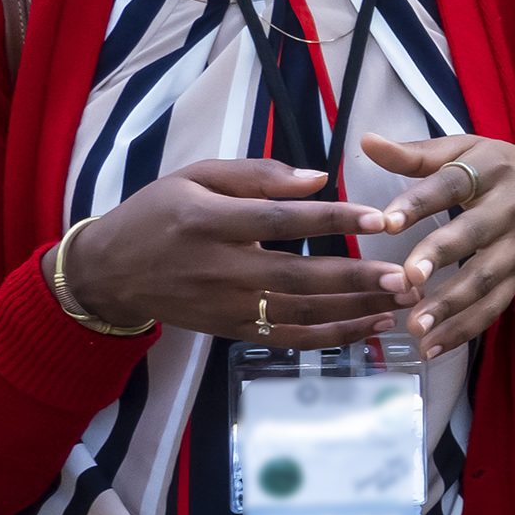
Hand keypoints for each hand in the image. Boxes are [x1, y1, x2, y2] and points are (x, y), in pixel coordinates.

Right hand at [51, 159, 407, 346]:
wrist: (110, 271)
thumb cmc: (158, 213)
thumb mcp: (195, 177)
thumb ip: (256, 175)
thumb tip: (317, 178)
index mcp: (210, 221)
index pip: (280, 221)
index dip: (332, 220)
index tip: (379, 218)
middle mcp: (220, 269)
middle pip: (298, 277)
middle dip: (356, 279)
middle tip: (404, 276)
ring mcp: (226, 307)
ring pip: (301, 314)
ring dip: (356, 311)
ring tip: (401, 300)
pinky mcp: (231, 331)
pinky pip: (290, 339)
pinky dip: (333, 337)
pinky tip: (371, 326)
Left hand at [360, 132, 514, 358]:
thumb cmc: (511, 172)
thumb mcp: (472, 150)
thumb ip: (418, 154)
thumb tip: (367, 142)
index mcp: (490, 170)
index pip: (452, 184)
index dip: (420, 203)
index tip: (387, 223)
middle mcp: (509, 207)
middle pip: (473, 233)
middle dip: (440, 257)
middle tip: (407, 279)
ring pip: (485, 277)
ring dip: (451, 305)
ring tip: (416, 326)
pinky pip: (494, 306)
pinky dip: (465, 329)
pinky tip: (434, 347)